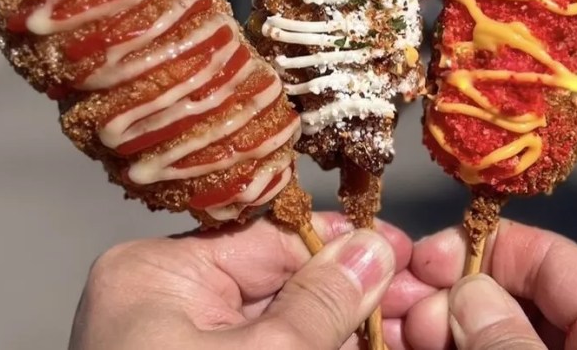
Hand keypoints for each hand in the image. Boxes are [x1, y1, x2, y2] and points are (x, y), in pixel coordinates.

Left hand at [68, 212, 415, 349]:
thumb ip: (321, 304)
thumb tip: (373, 250)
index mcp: (156, 275)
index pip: (267, 238)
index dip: (342, 245)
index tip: (402, 250)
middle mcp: (164, 302)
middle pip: (279, 281)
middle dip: (351, 292)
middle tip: (419, 298)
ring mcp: (182, 346)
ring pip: (282, 323)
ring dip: (342, 329)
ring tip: (407, 327)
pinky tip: (368, 346)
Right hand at [403, 220, 576, 349]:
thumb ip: (513, 341)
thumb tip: (465, 290)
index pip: (550, 259)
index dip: (479, 250)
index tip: (420, 260)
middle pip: (514, 302)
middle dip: (445, 298)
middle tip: (389, 307)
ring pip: (494, 341)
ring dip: (436, 332)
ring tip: (386, 332)